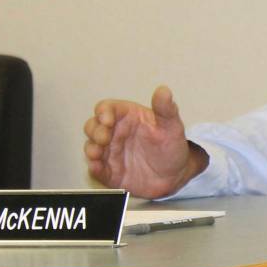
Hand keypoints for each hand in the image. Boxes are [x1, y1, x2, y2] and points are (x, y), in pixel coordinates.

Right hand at [83, 85, 207, 198]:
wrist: (176, 175)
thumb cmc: (171, 146)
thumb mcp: (172, 126)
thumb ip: (165, 109)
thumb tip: (163, 90)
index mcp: (128, 117)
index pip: (107, 108)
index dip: (103, 112)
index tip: (107, 120)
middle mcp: (115, 133)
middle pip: (93, 126)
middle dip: (94, 130)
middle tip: (104, 138)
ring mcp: (111, 153)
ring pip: (91, 146)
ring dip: (91, 149)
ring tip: (97, 153)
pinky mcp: (110, 172)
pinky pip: (97, 169)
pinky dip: (94, 168)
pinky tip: (96, 167)